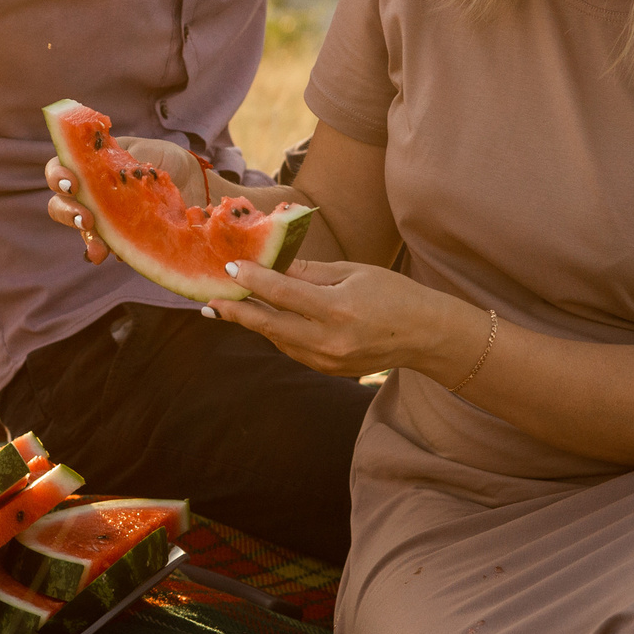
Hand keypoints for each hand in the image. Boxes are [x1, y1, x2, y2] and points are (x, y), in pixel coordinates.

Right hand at [44, 136, 205, 264]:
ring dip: (87, 240)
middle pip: (61, 204)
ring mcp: (104, 216)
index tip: (71, 184)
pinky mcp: (121, 236)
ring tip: (98, 250)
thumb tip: (105, 178)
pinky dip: (108, 251)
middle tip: (86, 220)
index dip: (57, 176)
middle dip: (67, 213)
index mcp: (90, 164)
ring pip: (80, 230)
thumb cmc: (164, 159)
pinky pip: (107, 246)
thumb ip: (120, 162)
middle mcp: (91, 192)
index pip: (60, 168)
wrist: (195, 182)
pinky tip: (115, 257)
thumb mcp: (142, 151)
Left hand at [206, 258, 466, 380]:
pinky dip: (276, 333)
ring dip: (254, 323)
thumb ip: (309, 272)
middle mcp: (329, 340)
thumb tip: (270, 263)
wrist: (424, 335)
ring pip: (278, 339)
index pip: (283, 294)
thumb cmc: (392, 294)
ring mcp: (328, 361)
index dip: (253, 280)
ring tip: (229, 308)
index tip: (231, 268)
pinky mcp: (328, 370)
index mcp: (338, 309)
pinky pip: (292, 349)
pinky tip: (265, 320)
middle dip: (236, 313)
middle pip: (269, 326)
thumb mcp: (352, 272)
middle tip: (209, 303)